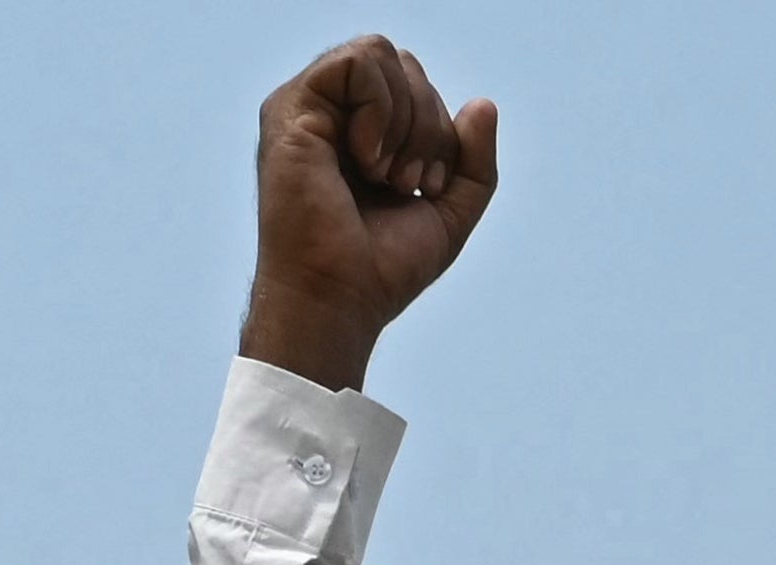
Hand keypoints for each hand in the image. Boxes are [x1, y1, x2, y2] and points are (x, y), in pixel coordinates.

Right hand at [240, 37, 498, 393]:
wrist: (341, 299)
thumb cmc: (384, 267)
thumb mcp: (450, 211)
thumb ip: (474, 161)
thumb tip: (483, 103)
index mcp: (364, 131)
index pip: (417, 84)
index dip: (440, 129)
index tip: (427, 187)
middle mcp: (334, 113)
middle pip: (404, 64)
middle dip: (428, 123)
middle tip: (410, 183)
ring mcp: (309, 106)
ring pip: (382, 54)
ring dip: (406, 119)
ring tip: (386, 175)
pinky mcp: (292, 109)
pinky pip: (358, 62)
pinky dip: (381, 108)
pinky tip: (367, 159)